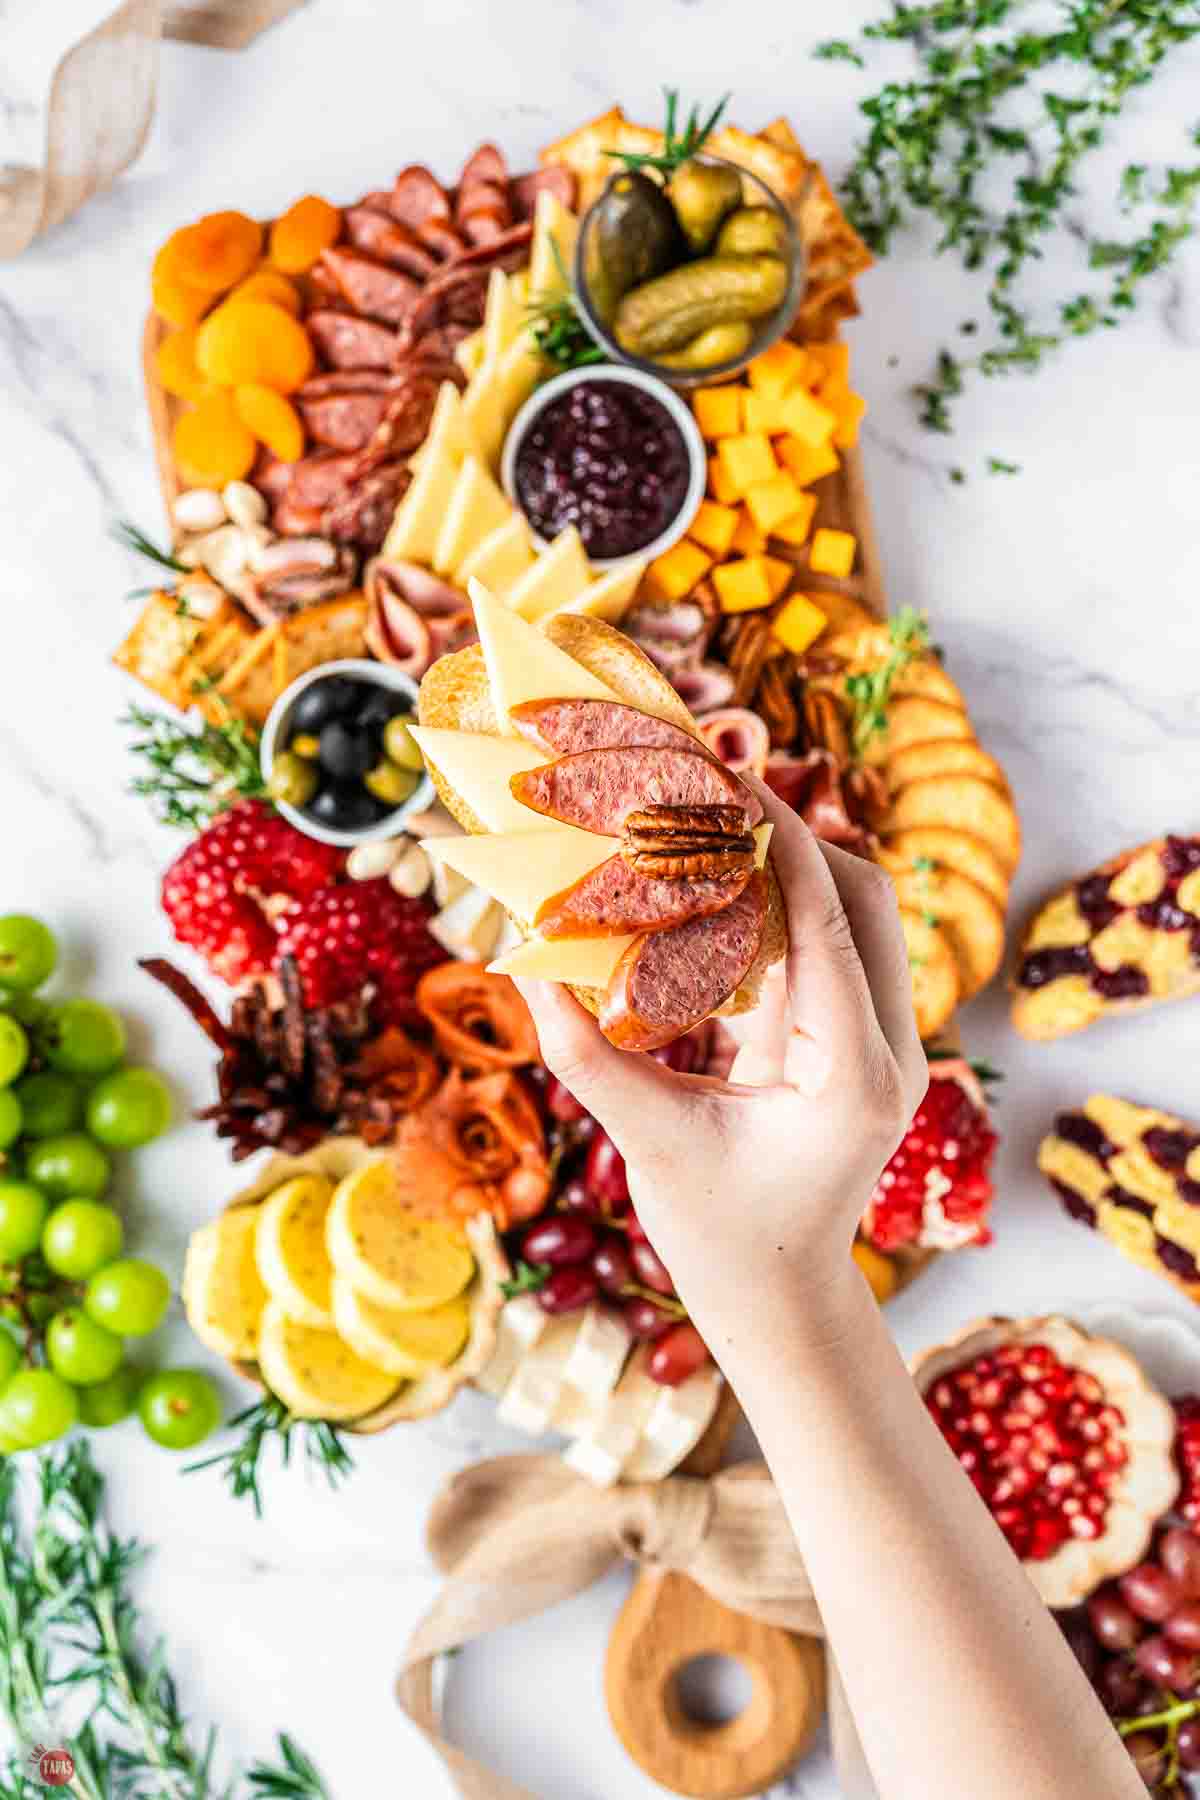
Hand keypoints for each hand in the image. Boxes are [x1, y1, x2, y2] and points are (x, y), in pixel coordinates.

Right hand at [514, 777, 928, 1349]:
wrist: (781, 1297)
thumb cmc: (720, 1236)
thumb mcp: (650, 1142)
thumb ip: (587, 1056)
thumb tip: (522, 967)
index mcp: (852, 1075)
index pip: (827, 923)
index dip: (781, 841)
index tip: (728, 783)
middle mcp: (889, 1052)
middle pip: (865, 901)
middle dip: (796, 840)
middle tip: (713, 798)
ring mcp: (885, 1048)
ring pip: (858, 920)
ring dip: (795, 871)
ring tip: (715, 831)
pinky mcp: (861, 1047)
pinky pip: (834, 953)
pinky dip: (786, 914)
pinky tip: (721, 892)